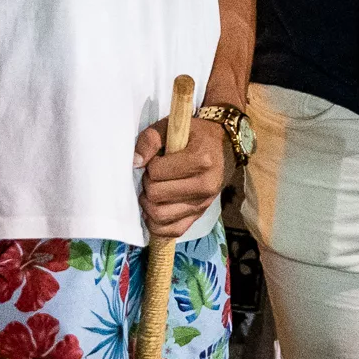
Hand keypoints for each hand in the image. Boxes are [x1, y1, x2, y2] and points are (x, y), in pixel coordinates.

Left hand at [133, 114, 229, 237]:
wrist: (223, 147)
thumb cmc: (194, 135)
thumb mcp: (172, 126)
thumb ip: (151, 139)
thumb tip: (135, 162)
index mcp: (201, 160)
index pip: (156, 172)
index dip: (150, 165)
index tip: (158, 159)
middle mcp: (205, 185)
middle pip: (156, 195)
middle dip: (148, 184)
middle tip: (153, 175)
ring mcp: (203, 204)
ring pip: (160, 216)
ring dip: (149, 204)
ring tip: (153, 191)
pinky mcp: (199, 216)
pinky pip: (172, 231)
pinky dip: (157, 225)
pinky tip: (155, 210)